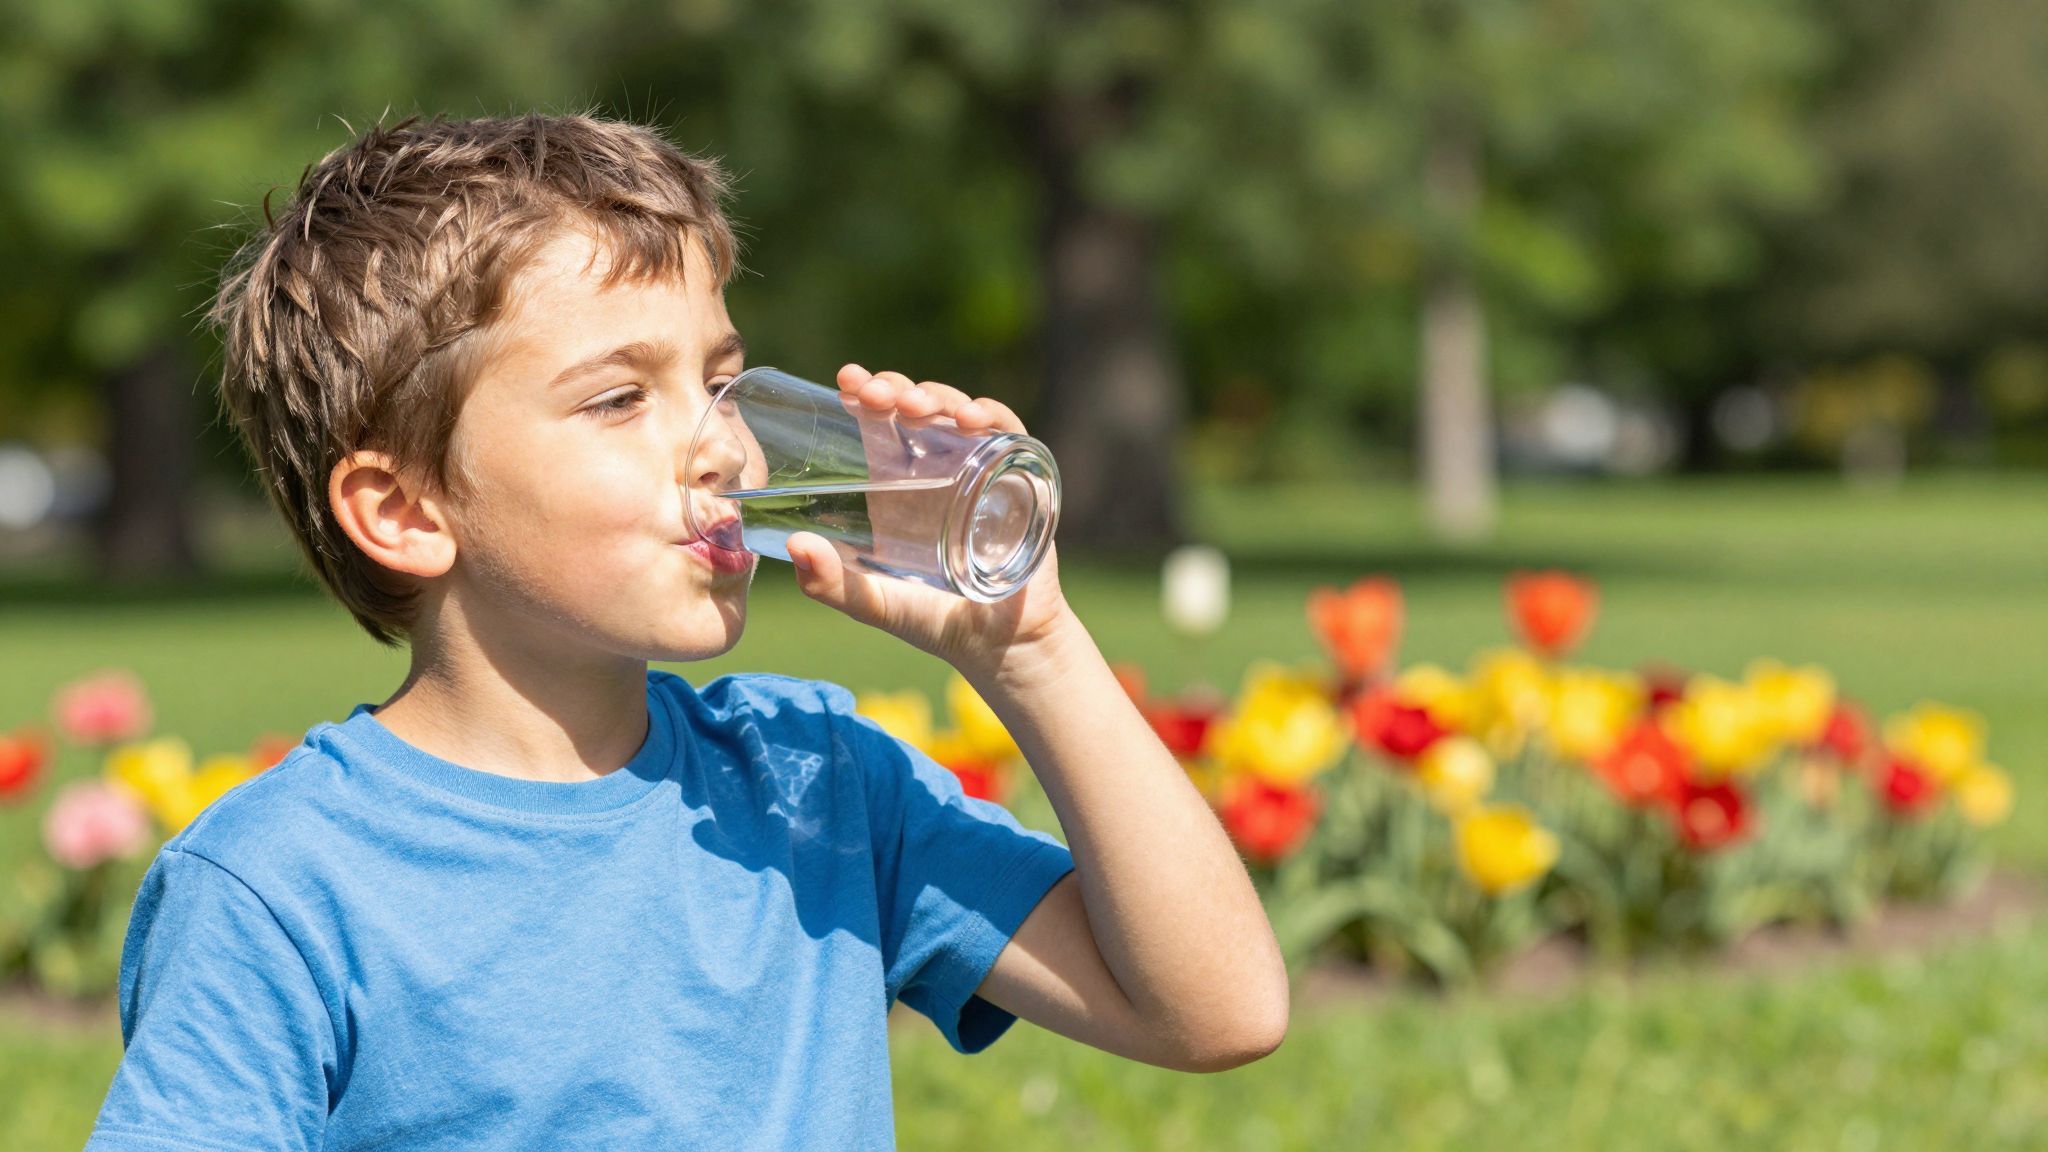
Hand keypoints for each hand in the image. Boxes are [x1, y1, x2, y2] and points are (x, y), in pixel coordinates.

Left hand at [783, 364, 1075, 677]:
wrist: (1000, 644)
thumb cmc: (933, 622)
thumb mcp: (874, 602)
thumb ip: (831, 584)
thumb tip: (793, 546)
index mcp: (898, 484)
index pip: (880, 424)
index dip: (866, 394)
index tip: (847, 380)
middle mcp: (938, 469)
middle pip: (917, 408)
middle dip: (896, 388)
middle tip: (876, 393)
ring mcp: (981, 468)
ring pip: (958, 411)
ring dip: (937, 397)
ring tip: (916, 407)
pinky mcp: (1021, 477)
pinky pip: (1008, 432)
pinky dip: (992, 416)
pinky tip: (971, 420)